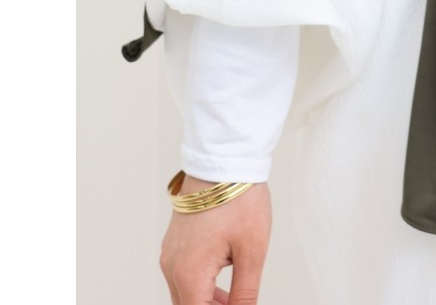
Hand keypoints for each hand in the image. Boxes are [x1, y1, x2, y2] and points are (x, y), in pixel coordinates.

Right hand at [159, 174, 271, 304]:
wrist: (224, 158)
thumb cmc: (239, 199)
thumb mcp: (252, 251)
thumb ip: (245, 293)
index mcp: (189, 273)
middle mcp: (172, 266)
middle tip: (239, 303)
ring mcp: (170, 253)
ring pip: (183, 294)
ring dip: (206, 302)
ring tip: (235, 301)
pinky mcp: (174, 242)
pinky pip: (182, 276)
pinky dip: (200, 286)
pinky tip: (223, 286)